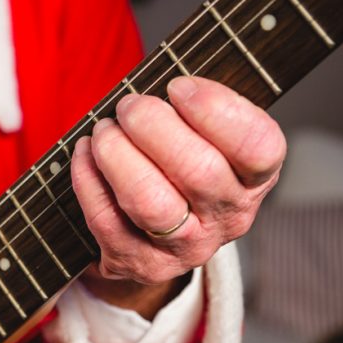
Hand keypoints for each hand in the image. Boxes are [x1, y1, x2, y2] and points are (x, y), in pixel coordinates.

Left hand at [71, 75, 285, 288]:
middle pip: (197, 170)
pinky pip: (107, 220)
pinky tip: (85, 153)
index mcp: (255, 179)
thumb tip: (163, 79)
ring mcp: (185, 247)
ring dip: (118, 155)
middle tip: (129, 105)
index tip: (177, 87)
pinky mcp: (139, 263)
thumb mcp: (208, 139)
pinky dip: (88, 179)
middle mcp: (228, 217)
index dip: (216, 110)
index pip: (258, 147)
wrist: (157, 241)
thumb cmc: (181, 167)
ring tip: (105, 130)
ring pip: (150, 202)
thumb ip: (200, 109)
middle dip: (152, 125)